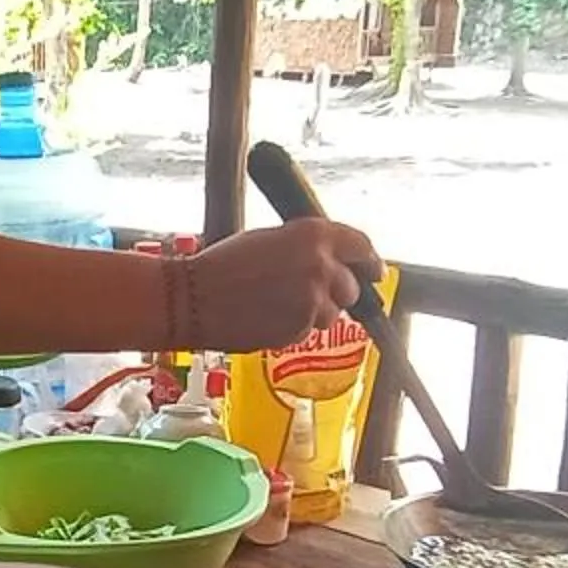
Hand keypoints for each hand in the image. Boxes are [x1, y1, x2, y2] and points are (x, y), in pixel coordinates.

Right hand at [186, 217, 383, 350]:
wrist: (192, 298)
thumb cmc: (221, 265)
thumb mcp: (270, 240)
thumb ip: (306, 249)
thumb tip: (328, 263)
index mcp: (314, 235)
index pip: (361, 247)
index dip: (370, 261)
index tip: (374, 270)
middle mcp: (321, 267)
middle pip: (350, 288)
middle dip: (335, 293)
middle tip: (307, 293)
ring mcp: (312, 302)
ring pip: (330, 315)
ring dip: (311, 313)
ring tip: (274, 304)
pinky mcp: (299, 330)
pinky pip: (306, 331)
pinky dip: (292, 328)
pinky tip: (265, 317)